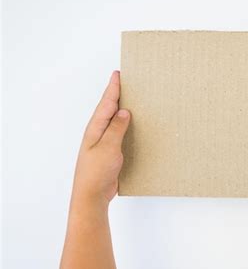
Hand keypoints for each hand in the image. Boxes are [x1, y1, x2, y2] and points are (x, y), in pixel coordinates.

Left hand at [72, 70, 129, 206]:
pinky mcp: (110, 151)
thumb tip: (123, 111)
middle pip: (109, 109)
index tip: (118, 74)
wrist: (92, 195)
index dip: (113, 88)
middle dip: (117, 94)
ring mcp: (104, 142)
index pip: (106, 103)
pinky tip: (133, 125)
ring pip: (115, 121)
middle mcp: (98, 132)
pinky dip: (126, 125)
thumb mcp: (108, 147)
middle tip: (126, 81)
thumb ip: (116, 128)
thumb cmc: (96, 172)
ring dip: (122, 109)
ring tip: (132, 99)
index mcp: (95, 128)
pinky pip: (119, 133)